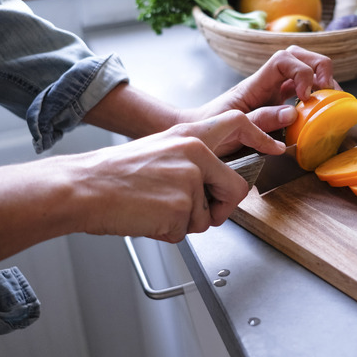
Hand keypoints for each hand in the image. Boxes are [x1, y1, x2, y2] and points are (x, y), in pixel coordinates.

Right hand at [79, 110, 283, 241]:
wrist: (83, 187)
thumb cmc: (114, 173)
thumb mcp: (159, 149)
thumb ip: (192, 160)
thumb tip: (215, 182)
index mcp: (190, 137)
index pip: (237, 124)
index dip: (260, 136)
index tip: (273, 148)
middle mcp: (195, 156)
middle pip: (236, 188)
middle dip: (222, 207)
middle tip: (197, 210)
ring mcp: (189, 183)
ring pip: (207, 217)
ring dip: (185, 222)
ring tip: (154, 207)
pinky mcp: (179, 209)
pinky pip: (185, 232)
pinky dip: (167, 232)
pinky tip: (147, 217)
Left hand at [183, 46, 339, 145]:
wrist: (200, 135)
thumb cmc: (211, 129)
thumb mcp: (234, 127)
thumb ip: (261, 120)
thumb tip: (292, 112)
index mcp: (255, 84)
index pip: (283, 59)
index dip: (301, 71)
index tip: (305, 95)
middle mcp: (267, 83)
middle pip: (297, 55)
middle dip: (318, 66)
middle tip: (327, 90)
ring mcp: (273, 92)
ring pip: (303, 69)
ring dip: (321, 79)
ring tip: (331, 99)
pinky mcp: (277, 105)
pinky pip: (300, 91)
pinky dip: (316, 96)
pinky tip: (321, 110)